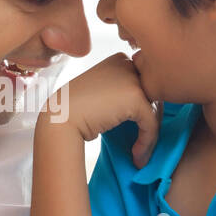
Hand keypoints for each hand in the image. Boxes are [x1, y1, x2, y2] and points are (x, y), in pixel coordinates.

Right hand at [50, 53, 161, 167]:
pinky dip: (147, 142)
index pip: (143, 83)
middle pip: (153, 95)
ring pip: (155, 110)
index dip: (143, 107)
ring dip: (149, 136)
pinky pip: (151, 124)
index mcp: (119, 59)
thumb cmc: (77, 110)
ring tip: (139, 154)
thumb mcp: (103, 91)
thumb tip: (149, 112)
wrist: (60, 118)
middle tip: (142, 143)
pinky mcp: (136, 97)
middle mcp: (128, 64)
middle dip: (149, 120)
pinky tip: (136, 156)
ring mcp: (132, 79)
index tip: (138, 128)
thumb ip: (123, 93)